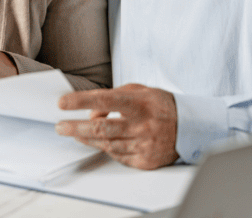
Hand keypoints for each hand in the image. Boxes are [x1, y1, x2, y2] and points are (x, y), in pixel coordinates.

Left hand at [55, 83, 179, 169]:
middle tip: (60, 126)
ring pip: (105, 144)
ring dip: (86, 139)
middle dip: (75, 128)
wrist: (191, 128)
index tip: (62, 103)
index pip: (104, 100)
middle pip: (100, 129)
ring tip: (74, 133)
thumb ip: (112, 97)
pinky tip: (96, 142)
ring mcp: (144, 144)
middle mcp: (142, 125)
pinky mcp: (146, 160)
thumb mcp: (138, 91)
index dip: (80, 101)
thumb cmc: (160, 105)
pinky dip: (105, 148)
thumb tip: (90, 112)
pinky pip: (117, 156)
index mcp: (140, 103)